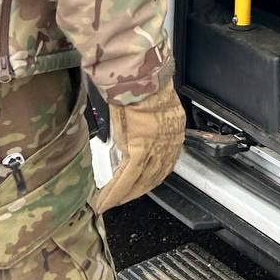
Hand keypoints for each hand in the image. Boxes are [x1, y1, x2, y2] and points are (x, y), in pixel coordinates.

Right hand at [92, 78, 185, 213]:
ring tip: (114, 202)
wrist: (143, 78)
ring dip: (127, 194)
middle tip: (128, 198)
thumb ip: (147, 120)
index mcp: (174, 129)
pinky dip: (115, 192)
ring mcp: (154, 148)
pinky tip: (105, 200)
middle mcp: (168, 142)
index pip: (166, 160)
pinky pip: (126, 178)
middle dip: (141, 189)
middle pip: (156, 174)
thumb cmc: (145, 83)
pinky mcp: (138, 150)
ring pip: (141, 180)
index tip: (145, 182)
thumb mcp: (153, 104)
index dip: (154, 174)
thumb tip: (134, 126)